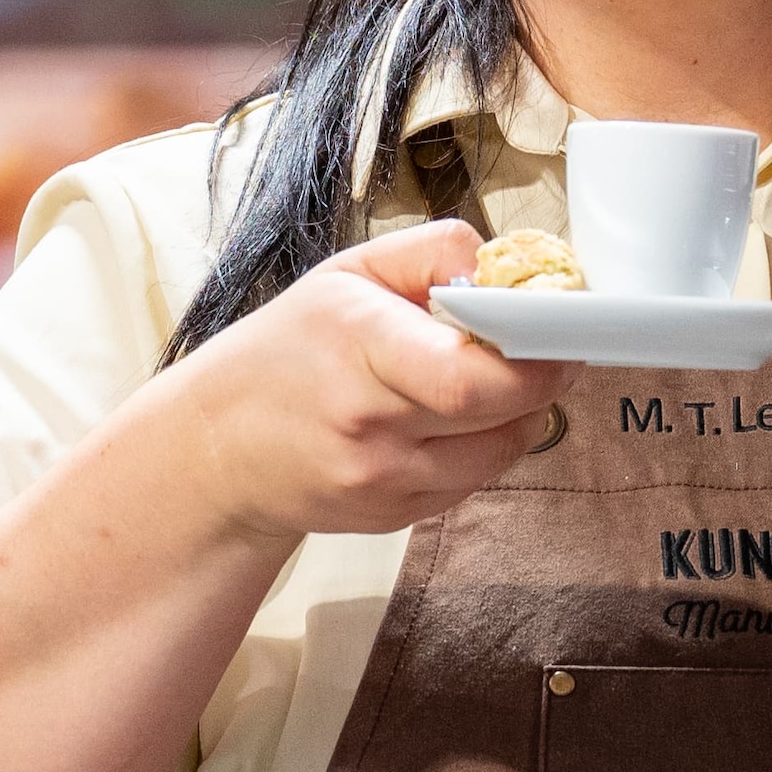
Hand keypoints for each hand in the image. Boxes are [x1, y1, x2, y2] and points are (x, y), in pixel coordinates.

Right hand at [156, 221, 577, 543]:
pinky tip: (453, 420)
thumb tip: (505, 265)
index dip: (532, 356)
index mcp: (359, 346)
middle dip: (540, 378)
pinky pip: (474, 481)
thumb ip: (434, 253)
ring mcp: (381, 481)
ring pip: (500, 452)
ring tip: (493, 381)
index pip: (470, 376)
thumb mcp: (350, 273)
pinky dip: (484, 448)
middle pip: (498, 415)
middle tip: (545, 348)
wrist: (218, 447)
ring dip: (519, 415)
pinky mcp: (393, 518)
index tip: (553, 329)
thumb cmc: (290, 349)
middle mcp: (369, 424)